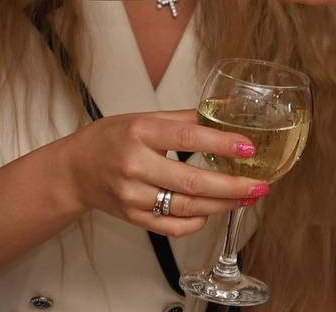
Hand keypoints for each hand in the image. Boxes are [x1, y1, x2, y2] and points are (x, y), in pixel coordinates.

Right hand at [57, 110, 272, 237]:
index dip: (221, 143)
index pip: (187, 138)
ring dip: (223, 205)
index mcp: (140, 132)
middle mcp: (135, 165)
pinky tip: (213, 212)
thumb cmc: (111, 139)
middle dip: (232, 185)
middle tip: (260, 184)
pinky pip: (172, 227)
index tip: (249, 147)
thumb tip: (228, 108)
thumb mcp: (146, 118)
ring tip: (247, 197)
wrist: (75, 170)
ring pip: (186, 207)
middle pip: (192, 180)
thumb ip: (188, 117)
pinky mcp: (133, 218)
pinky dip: (197, 223)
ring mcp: (133, 195)